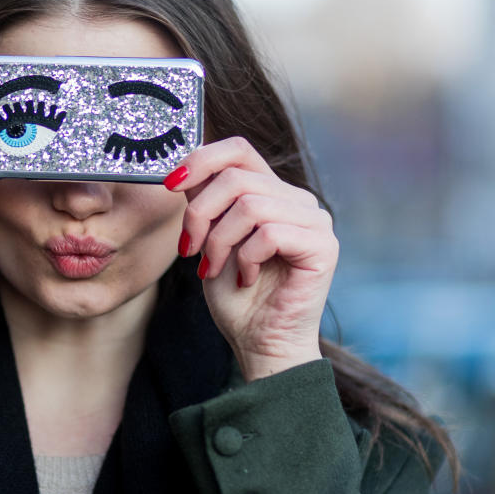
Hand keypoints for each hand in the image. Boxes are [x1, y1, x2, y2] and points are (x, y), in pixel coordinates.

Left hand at [168, 137, 336, 381]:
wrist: (259, 343)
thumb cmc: (236, 298)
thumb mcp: (209, 239)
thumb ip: (205, 202)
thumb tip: (183, 168)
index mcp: (272, 193)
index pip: (239, 150)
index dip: (202, 159)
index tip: (171, 184)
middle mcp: (297, 200)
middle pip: (236, 178)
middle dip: (200, 214)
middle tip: (189, 249)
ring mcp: (315, 221)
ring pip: (250, 205)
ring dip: (219, 241)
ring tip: (215, 269)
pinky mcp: (323, 246)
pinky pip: (270, 233)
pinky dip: (246, 258)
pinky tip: (245, 279)